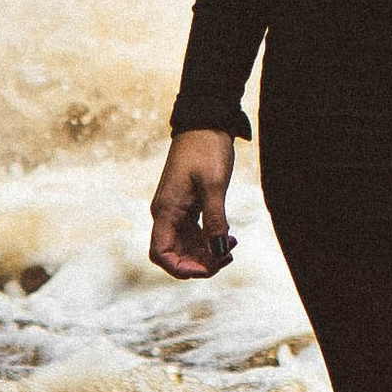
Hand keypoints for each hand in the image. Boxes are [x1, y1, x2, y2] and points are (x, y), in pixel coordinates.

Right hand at [149, 130, 236, 278]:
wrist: (205, 123)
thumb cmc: (206, 149)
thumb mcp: (214, 185)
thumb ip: (215, 220)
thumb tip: (218, 252)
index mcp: (166, 210)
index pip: (161, 253)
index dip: (181, 268)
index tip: (208, 268)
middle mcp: (166, 213)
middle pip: (174, 254)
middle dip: (199, 263)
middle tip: (226, 257)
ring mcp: (175, 210)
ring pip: (185, 246)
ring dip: (206, 253)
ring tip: (231, 246)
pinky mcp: (186, 206)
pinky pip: (193, 234)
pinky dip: (208, 240)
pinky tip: (227, 237)